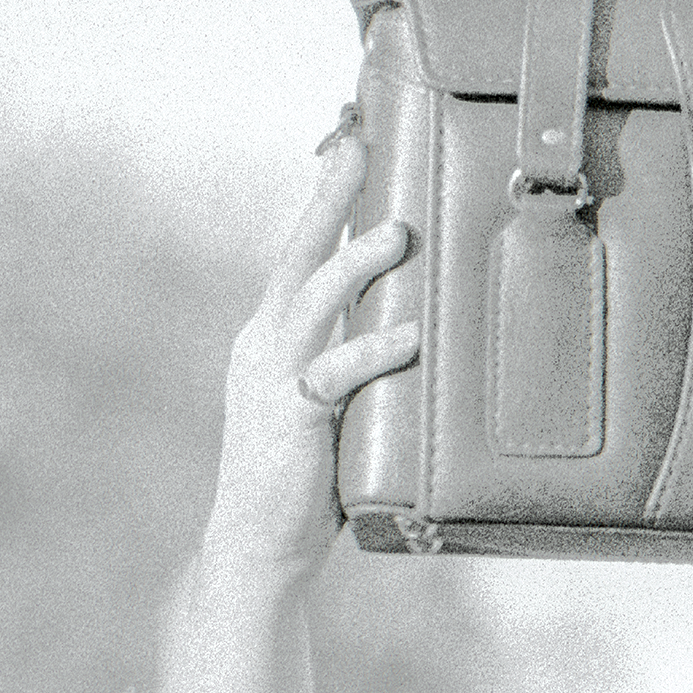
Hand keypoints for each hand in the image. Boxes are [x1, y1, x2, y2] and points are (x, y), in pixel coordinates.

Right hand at [208, 130, 417, 582]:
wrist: (260, 547)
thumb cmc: (309, 481)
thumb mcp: (341, 408)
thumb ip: (370, 368)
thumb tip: (432, 335)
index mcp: (272, 337)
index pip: (299, 256)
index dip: (324, 202)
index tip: (350, 147)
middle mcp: (264, 345)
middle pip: (297, 255)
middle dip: (328, 198)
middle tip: (357, 145)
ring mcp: (273, 379)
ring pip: (312, 302)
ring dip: (354, 263)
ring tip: (397, 232)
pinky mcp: (291, 421)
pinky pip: (334, 376)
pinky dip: (372, 353)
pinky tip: (408, 339)